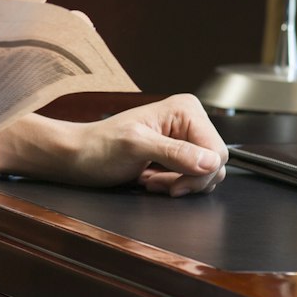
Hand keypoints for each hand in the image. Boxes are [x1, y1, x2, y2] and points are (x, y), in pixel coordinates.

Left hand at [0, 94, 226, 196]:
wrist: (78, 157)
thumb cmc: (98, 147)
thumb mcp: (136, 147)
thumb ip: (174, 152)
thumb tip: (210, 161)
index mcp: (185, 110)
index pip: (217, 151)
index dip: (200, 174)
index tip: (174, 184)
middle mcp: (189, 121)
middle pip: (215, 164)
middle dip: (188, 180)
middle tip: (157, 182)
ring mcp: (184, 138)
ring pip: (206, 174)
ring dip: (179, 184)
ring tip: (150, 179)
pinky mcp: (177, 155)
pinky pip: (192, 178)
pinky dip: (174, 186)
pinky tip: (151, 180)